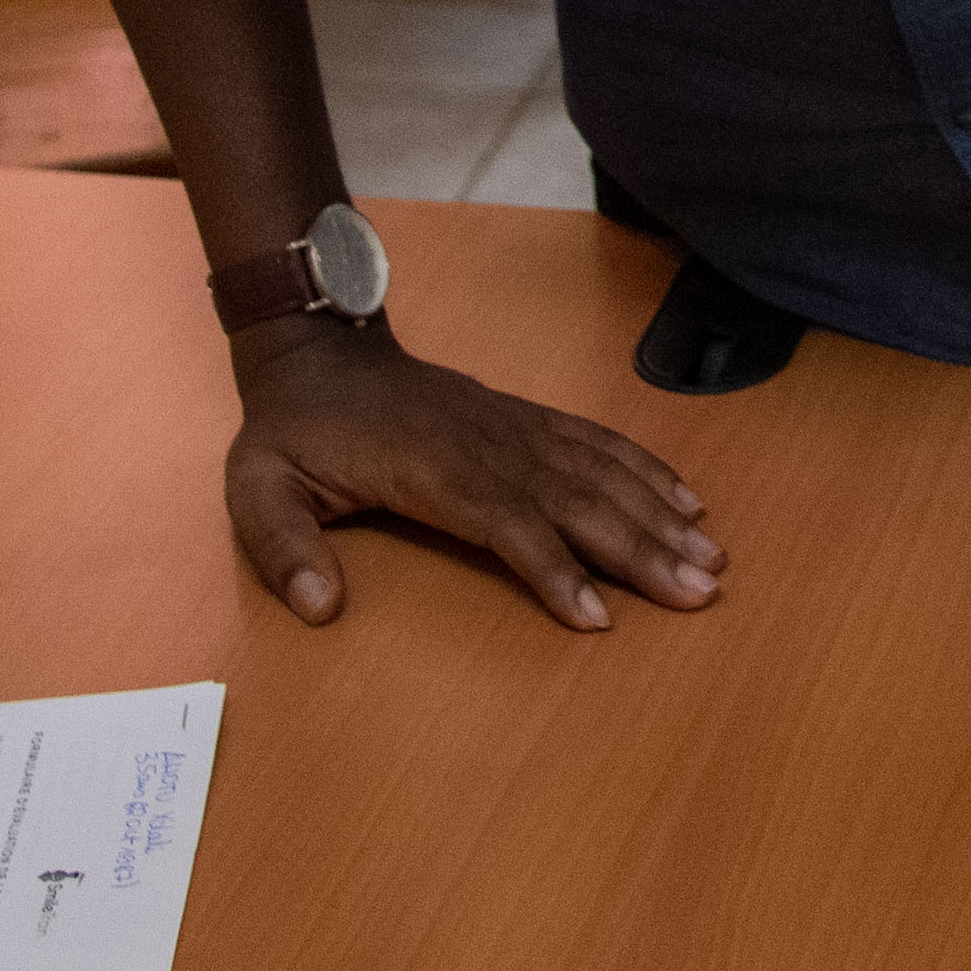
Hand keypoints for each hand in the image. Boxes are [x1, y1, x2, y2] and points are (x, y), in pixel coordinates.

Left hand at [224, 321, 726, 632]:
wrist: (317, 354)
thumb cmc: (291, 433)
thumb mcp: (258, 490)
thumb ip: (284, 550)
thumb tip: (320, 607)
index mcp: (429, 468)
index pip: (504, 521)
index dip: (553, 566)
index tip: (598, 615)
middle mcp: (486, 444)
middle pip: (575, 499)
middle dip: (641, 547)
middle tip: (699, 591)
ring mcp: (513, 428)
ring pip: (599, 471)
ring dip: (658, 515)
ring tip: (712, 557)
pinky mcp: (524, 420)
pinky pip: (595, 443)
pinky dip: (646, 471)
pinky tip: (686, 500)